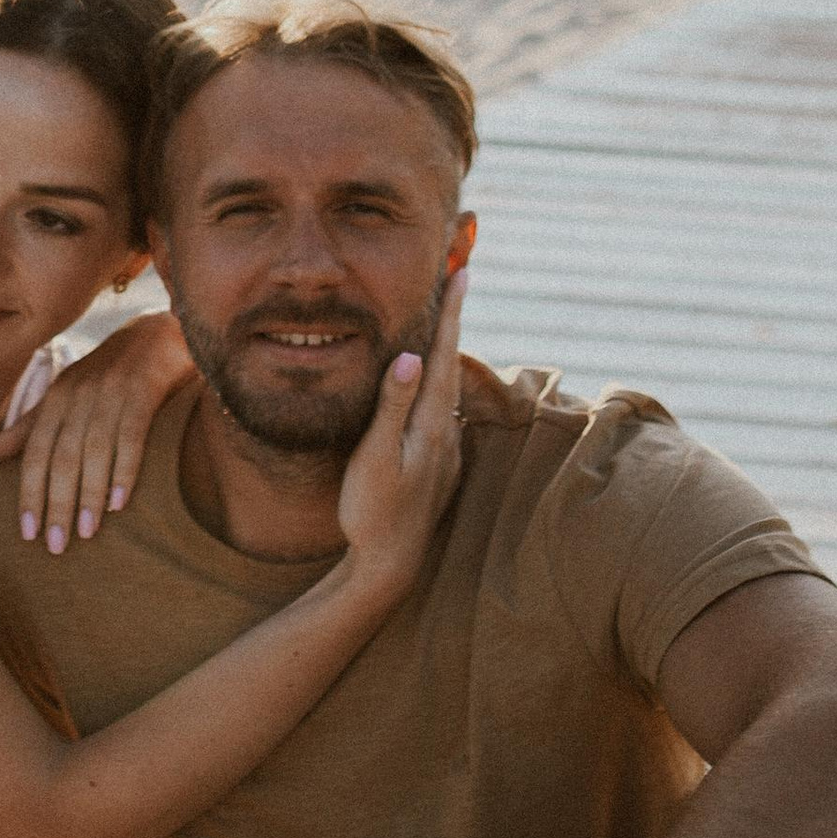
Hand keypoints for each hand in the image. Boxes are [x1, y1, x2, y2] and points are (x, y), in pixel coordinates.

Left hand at [0, 307, 194, 553]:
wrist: (159, 335)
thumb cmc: (106, 376)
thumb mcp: (64, 396)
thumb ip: (29, 427)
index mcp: (57, 398)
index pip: (36, 453)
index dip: (30, 493)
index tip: (28, 534)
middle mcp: (79, 395)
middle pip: (62, 457)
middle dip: (56, 503)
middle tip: (56, 546)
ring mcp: (112, 392)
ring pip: (93, 451)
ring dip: (88, 494)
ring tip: (85, 533)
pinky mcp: (144, 391)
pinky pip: (131, 435)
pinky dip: (124, 469)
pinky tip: (120, 503)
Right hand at [333, 265, 468, 593]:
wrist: (390, 564)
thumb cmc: (373, 511)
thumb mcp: (376, 458)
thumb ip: (393, 406)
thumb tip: (409, 356)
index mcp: (432, 423)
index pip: (443, 355)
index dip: (451, 313)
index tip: (462, 273)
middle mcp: (446, 430)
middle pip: (450, 363)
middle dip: (451, 320)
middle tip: (456, 279)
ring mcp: (444, 447)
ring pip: (445, 386)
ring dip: (443, 351)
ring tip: (440, 317)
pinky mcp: (436, 461)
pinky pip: (437, 408)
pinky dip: (434, 382)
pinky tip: (426, 379)